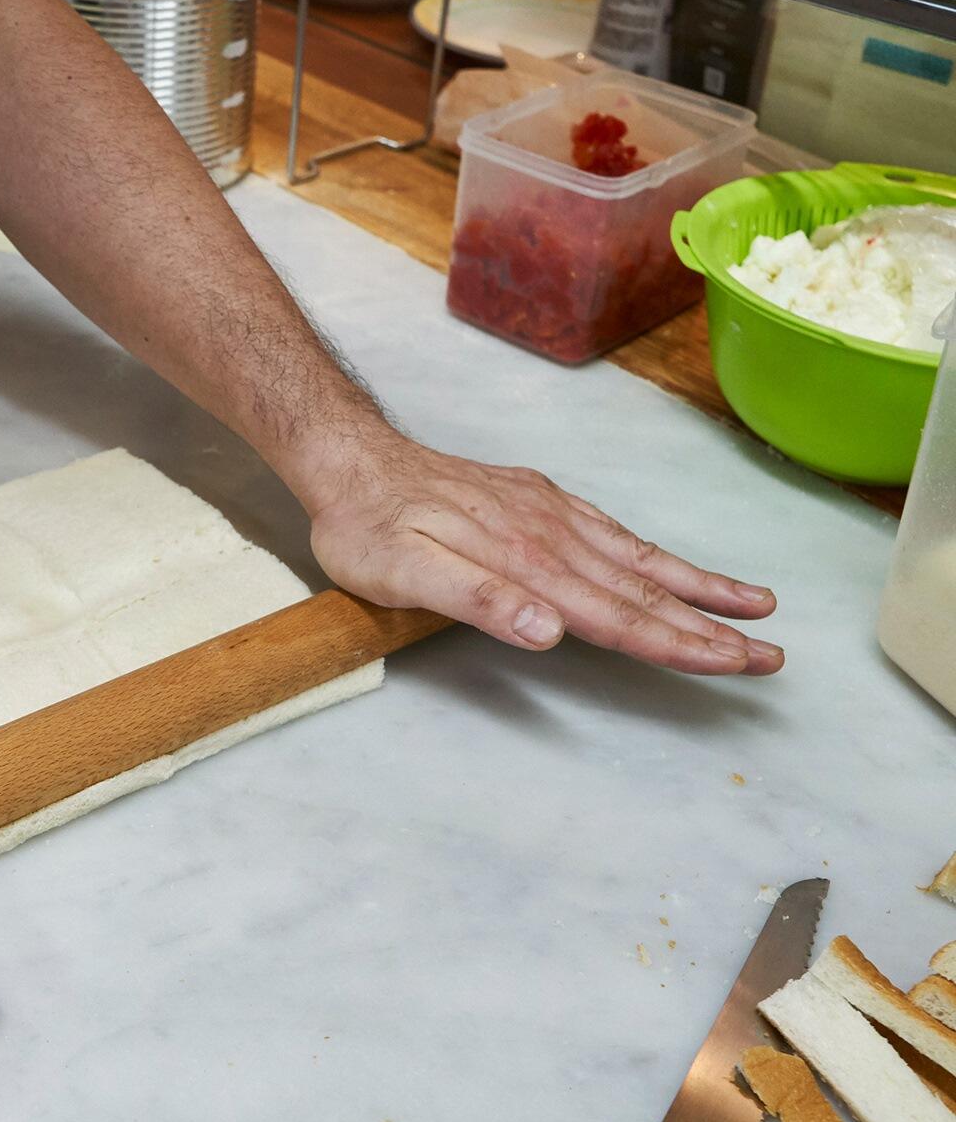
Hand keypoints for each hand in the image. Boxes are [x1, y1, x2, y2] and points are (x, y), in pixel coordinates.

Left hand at [306, 435, 782, 674]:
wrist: (349, 459)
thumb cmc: (366, 527)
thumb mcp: (401, 573)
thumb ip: (477, 601)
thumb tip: (550, 630)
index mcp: (522, 560)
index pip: (614, 612)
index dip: (675, 642)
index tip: (733, 663)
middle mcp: (546, 533)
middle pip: (641, 589)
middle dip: (709, 626)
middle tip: (772, 657)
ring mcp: (545, 513)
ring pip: (636, 556)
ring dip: (697, 586)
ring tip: (757, 606)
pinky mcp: (536, 500)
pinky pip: (609, 531)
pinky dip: (653, 553)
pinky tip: (675, 566)